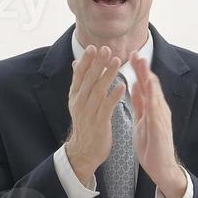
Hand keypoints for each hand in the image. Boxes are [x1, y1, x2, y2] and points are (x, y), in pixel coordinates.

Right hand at [62, 46, 124, 185]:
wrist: (84, 150)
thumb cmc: (85, 123)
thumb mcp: (78, 101)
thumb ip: (80, 82)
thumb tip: (77, 62)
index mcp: (75, 95)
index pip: (79, 74)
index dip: (86, 61)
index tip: (93, 47)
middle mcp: (80, 102)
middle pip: (89, 79)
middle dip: (97, 63)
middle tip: (106, 48)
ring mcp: (89, 112)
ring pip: (98, 90)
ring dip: (108, 75)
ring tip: (117, 61)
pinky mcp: (99, 122)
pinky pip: (107, 107)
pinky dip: (114, 95)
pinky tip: (122, 86)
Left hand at [129, 54, 187, 197]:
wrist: (162, 167)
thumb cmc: (152, 146)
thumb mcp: (141, 121)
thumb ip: (139, 104)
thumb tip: (134, 86)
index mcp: (153, 108)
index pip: (145, 85)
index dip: (138, 70)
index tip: (130, 56)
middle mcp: (159, 109)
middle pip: (151, 85)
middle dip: (143, 68)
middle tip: (134, 52)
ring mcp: (161, 117)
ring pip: (154, 92)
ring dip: (148, 76)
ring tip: (141, 63)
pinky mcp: (160, 126)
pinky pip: (155, 108)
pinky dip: (151, 95)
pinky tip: (148, 86)